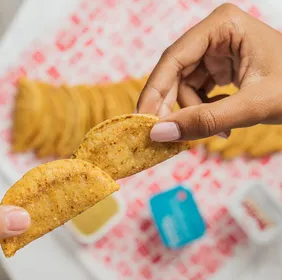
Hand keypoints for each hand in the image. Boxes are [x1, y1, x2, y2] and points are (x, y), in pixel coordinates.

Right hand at [137, 3, 281, 140]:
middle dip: (172, 107)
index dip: (154, 91)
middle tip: (166, 136)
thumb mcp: (252, 106)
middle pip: (175, 74)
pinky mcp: (218, 70)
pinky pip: (196, 94)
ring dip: (193, 113)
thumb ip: (206, 121)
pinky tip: (222, 124)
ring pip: (183, 88)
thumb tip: (161, 134)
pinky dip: (202, 112)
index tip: (142, 120)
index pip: (174, 59)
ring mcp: (215, 53)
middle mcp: (214, 36)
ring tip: (219, 131)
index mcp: (222, 27)